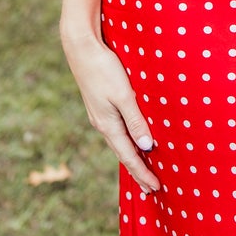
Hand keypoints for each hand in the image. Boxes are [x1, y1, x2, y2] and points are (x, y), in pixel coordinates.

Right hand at [60, 22, 159, 193]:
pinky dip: (126, 142)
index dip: (142, 172)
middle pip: (123, 153)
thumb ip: (135, 120)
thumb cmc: (104, 68)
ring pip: (119, 142)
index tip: (155, 187)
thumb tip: (147, 146)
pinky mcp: (100, 105)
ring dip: (132, 157)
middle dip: (137, 171)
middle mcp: (102, 123)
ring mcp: (99, 115)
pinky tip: (131, 140)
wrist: (80, 47)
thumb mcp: (123, 95)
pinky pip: (116, 131)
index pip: (129, 156)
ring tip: (142, 170)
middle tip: (150, 188)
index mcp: (108, 124)